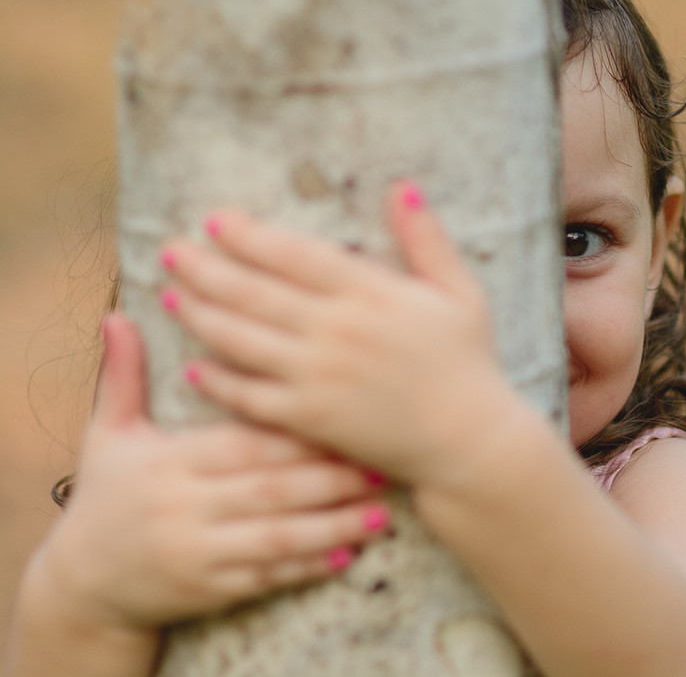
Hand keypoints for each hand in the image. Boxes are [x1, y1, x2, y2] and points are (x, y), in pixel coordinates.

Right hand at [35, 311, 388, 632]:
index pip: (243, 443)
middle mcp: (186, 508)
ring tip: (381, 512)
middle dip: (330, 479)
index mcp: (170, 462)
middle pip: (270, 490)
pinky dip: (306, 568)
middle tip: (381, 463)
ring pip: (277, 538)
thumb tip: (117, 316)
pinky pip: (266, 578)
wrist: (82, 582)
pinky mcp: (209, 591)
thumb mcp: (107, 435)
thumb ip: (123, 377)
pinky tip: (347, 556)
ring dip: (333, 526)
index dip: (294, 434)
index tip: (345, 417)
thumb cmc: (106, 495)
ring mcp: (199, 553)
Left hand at [159, 182, 528, 489]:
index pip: (294, 254)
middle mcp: (336, 330)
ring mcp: (318, 377)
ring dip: (200, 315)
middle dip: (206, 268)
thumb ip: (427, 239)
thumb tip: (403, 186)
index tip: (215, 220)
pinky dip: (218, 382)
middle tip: (172, 249)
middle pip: (254, 292)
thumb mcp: (459, 292)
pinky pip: (250, 397)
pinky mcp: (310, 419)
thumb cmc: (468, 362)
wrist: (469, 440)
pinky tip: (194, 367)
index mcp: (370, 293)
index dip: (249, 236)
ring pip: (242, 339)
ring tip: (170, 294)